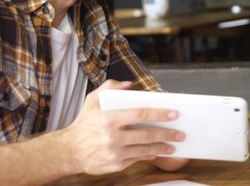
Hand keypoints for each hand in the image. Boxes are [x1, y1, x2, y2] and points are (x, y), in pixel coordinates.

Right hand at [59, 80, 185, 174]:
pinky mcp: (115, 165)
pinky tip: (158, 151)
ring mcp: (114, 153)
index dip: (159, 114)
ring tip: (174, 144)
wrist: (69, 150)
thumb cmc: (84, 123)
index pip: (140, 114)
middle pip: (147, 134)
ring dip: (162, 147)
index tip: (174, 113)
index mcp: (108, 119)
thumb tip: (130, 85)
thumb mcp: (92, 100)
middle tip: (181, 133)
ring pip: (145, 150)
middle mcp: (112, 137)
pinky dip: (149, 155)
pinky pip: (137, 159)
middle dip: (167, 133)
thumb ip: (111, 87)